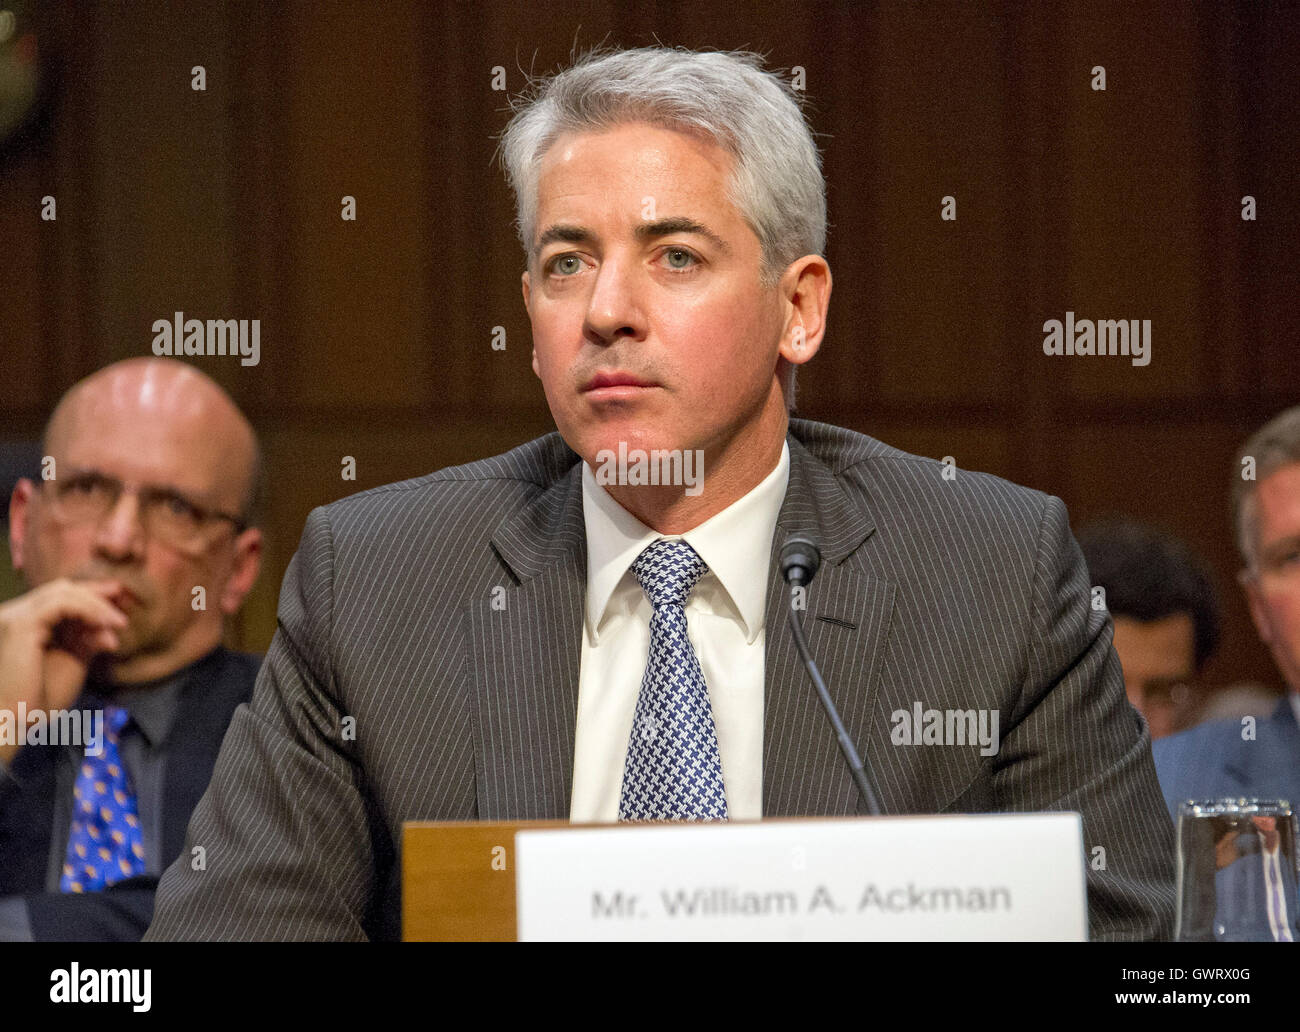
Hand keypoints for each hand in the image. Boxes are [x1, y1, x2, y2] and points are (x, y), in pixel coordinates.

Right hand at [0, 579, 128, 765]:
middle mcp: (16, 614)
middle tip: (123, 596)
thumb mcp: (73, 661)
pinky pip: (61, 604)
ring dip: (96, 604)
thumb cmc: (41, 697)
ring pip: (62, 592)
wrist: (16, 721)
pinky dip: (88, 609)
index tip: (118, 597)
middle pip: (61, 589)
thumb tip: (111, 626)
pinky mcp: (21, 624)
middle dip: (95, 592)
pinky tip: (105, 624)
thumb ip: (88, 640)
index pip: (60, 598)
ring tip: (119, 622)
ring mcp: (15, 617)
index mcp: (27, 624)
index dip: (90, 594)